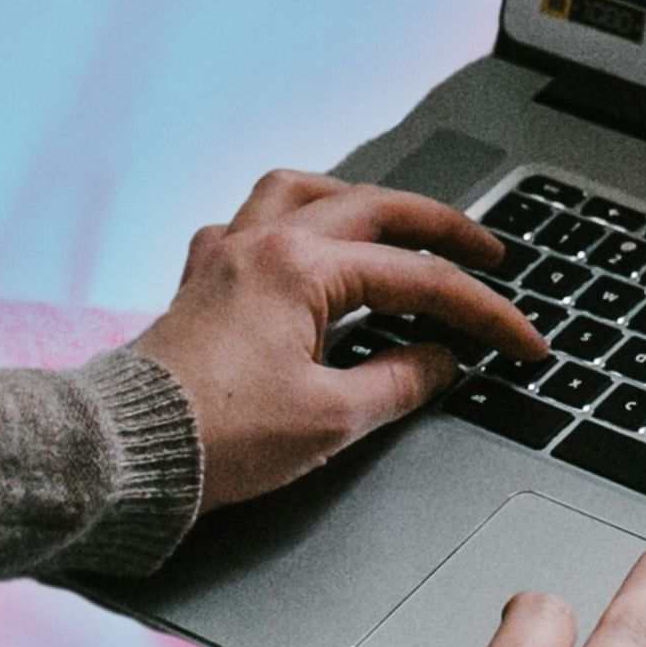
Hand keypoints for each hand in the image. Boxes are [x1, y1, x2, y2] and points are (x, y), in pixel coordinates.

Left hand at [127, 170, 550, 507]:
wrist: (124, 455)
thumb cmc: (215, 439)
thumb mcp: (331, 420)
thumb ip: (400, 380)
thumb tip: (441, 362)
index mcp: (301, 269)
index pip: (418, 280)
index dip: (483, 312)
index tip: (521, 341)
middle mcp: (262, 244)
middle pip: (373, 208)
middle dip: (440, 227)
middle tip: (487, 250)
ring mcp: (226, 256)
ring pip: (303, 191)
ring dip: (358, 200)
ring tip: (394, 222)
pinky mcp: (200, 282)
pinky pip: (250, 221)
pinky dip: (289, 222)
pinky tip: (304, 246)